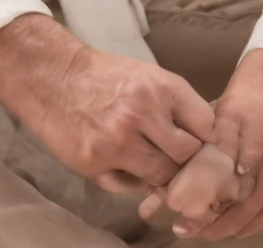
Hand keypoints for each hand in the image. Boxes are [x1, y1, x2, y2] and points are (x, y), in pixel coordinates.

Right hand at [20, 44, 215, 191]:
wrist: (54, 77)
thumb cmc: (104, 76)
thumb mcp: (146, 76)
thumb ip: (174, 106)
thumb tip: (203, 142)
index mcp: (160, 86)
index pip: (206, 125)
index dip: (207, 138)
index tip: (202, 144)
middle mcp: (142, 112)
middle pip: (188, 156)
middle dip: (187, 160)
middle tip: (179, 160)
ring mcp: (118, 141)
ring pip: (162, 176)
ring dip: (162, 174)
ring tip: (153, 163)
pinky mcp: (96, 163)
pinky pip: (130, 186)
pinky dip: (133, 181)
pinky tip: (126, 165)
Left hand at [153, 49, 262, 239]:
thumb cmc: (261, 84)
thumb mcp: (230, 107)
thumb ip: (218, 143)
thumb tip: (198, 177)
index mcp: (261, 149)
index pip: (231, 199)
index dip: (208, 216)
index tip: (186, 224)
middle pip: (252, 212)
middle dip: (222, 227)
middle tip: (198, 232)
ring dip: (248, 225)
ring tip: (224, 230)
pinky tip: (258, 218)